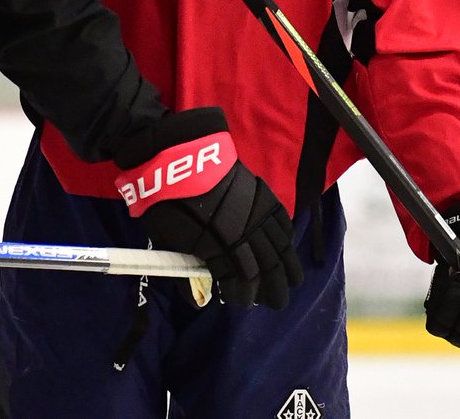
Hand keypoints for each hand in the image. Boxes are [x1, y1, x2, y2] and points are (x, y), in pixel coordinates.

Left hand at [113, 107, 301, 308]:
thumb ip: (185, 270)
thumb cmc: (166, 202)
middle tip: (276, 302)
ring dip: (288, 268)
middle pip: (267, 269)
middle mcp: (245, 236)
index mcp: (221, 250)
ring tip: (293, 282)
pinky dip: (286, 237)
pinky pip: (281, 221)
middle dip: (272, 290)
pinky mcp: (262, 195)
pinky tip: (287, 246)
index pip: (242, 284)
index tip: (240, 300)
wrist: (177, 157)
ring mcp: (257, 215)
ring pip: (280, 248)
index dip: (243, 296)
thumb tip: (196, 298)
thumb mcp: (167, 240)